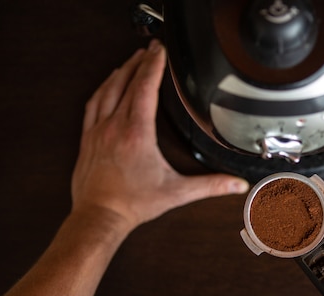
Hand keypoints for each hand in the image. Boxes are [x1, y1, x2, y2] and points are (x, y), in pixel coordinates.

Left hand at [71, 40, 248, 230]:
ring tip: (131, 61)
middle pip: (125, 82)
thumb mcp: (176, 193)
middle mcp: (114, 126)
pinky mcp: (88, 138)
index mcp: (136, 133)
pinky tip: (108, 86)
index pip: (145, 88)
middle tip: (150, 50)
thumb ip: (210, 186)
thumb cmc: (133, 204)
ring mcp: (97, 130)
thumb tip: (235, 185)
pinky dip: (102, 89)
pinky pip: (92, 104)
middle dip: (139, 62)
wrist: (99, 216)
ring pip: (107, 90)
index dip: (153, 66)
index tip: (160, 51)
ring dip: (120, 72)